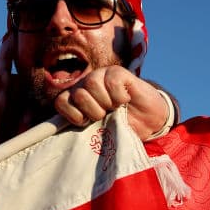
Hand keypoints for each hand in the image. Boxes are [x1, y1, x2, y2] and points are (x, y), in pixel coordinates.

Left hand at [52, 66, 172, 137]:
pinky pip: (112, 81)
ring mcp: (101, 75)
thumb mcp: (98, 132)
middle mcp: (85, 84)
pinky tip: (126, 98)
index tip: (88, 122)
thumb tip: (60, 137)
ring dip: (106, 102)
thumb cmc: (121, 126)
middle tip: (107, 114)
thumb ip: (81, 128)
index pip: (60, 102)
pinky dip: (120, 95)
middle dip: (94, 111)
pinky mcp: (118, 72)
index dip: (75, 115)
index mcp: (77, 99)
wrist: (149, 122)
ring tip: (116, 107)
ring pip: (91, 84)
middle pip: (78, 94)